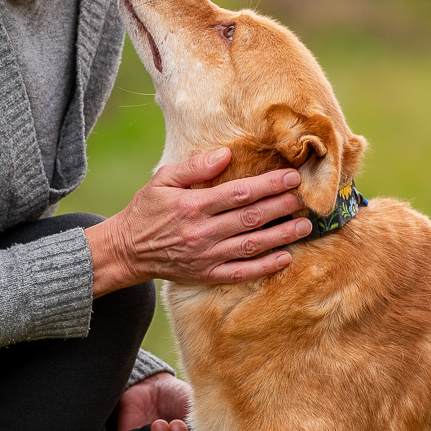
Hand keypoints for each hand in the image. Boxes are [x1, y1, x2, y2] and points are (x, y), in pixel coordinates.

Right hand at [84, 148, 309, 295]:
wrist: (127, 250)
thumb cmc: (146, 210)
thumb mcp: (162, 180)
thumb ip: (195, 168)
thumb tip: (226, 155)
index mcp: (193, 206)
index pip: (239, 193)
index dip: (268, 185)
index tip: (291, 177)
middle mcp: (202, 233)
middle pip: (250, 218)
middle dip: (281, 207)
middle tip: (304, 199)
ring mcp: (206, 256)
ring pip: (251, 245)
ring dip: (281, 236)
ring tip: (304, 226)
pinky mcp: (206, 275)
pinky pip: (240, 272)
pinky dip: (264, 267)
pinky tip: (285, 257)